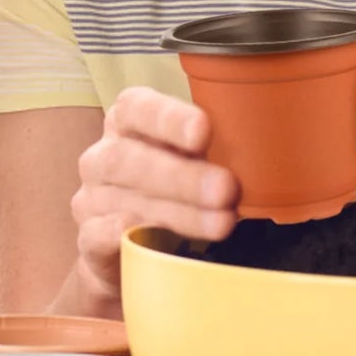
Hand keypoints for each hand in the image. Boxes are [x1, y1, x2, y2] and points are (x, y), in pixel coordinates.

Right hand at [70, 87, 239, 309]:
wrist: (128, 248)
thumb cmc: (172, 190)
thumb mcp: (192, 160)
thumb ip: (215, 150)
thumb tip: (269, 152)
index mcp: (127, 121)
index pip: (139, 108)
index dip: (170, 119)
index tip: (204, 131)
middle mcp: (104, 155)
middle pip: (132, 158)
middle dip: (183, 176)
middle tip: (226, 189)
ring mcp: (92, 198)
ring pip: (124, 199)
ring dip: (177, 212)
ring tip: (221, 223)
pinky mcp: (87, 240)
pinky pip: (97, 235)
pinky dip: (122, 234)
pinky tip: (151, 237)